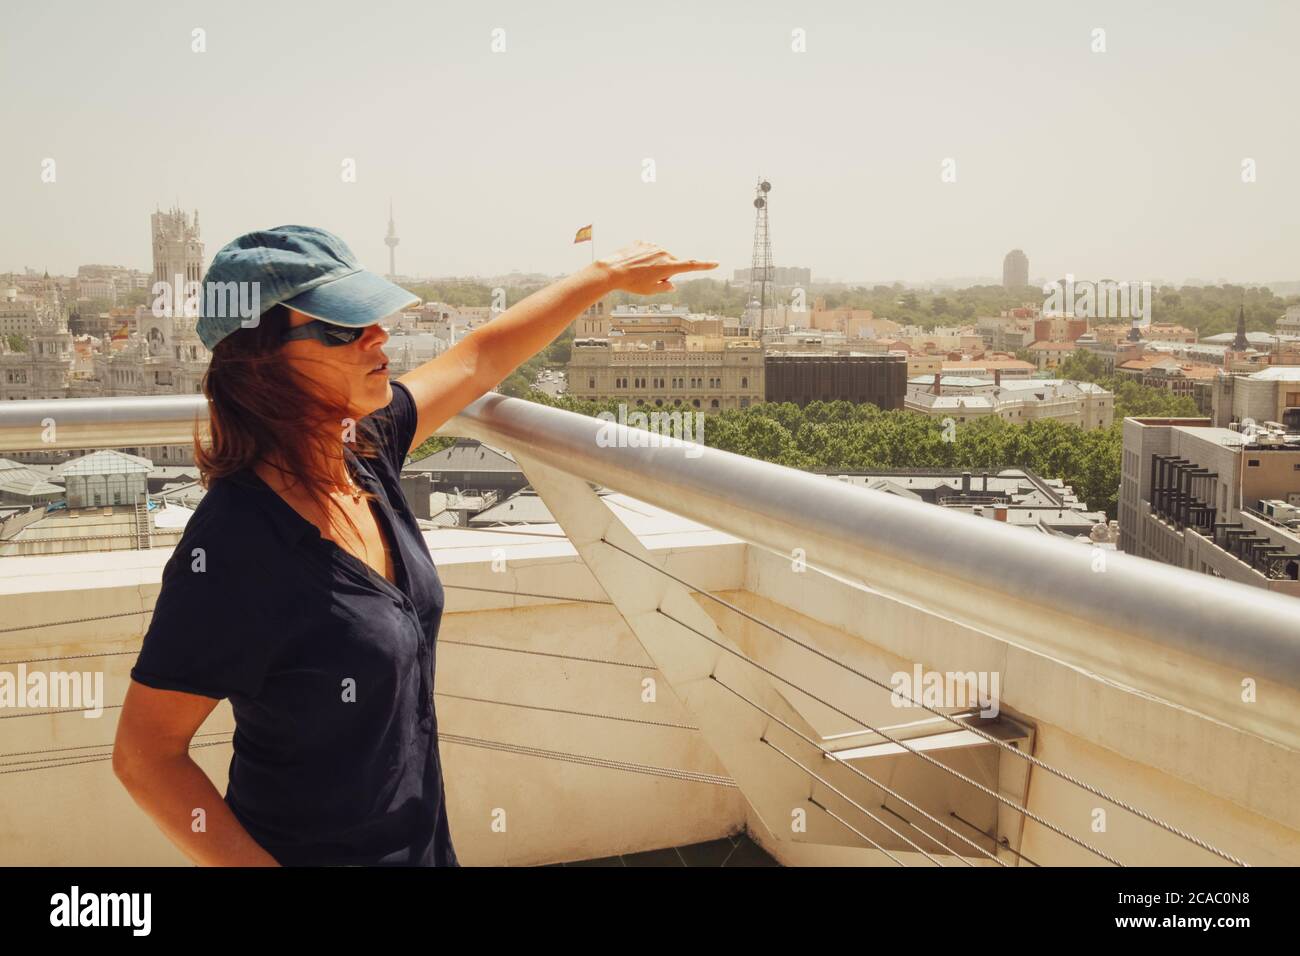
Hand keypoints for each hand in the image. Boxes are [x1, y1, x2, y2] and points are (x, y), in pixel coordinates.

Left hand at [594, 240, 717, 294]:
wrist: (612, 270)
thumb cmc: (632, 283)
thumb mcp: (651, 291)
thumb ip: (665, 287)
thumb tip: (672, 285)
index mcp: (668, 266)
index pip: (691, 266)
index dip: (705, 265)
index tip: (716, 263)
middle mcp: (663, 253)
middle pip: (672, 264)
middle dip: (665, 272)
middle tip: (648, 280)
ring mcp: (653, 246)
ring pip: (660, 257)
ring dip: (654, 264)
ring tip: (638, 272)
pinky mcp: (643, 242)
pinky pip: (649, 251)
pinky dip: (645, 258)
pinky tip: (634, 264)